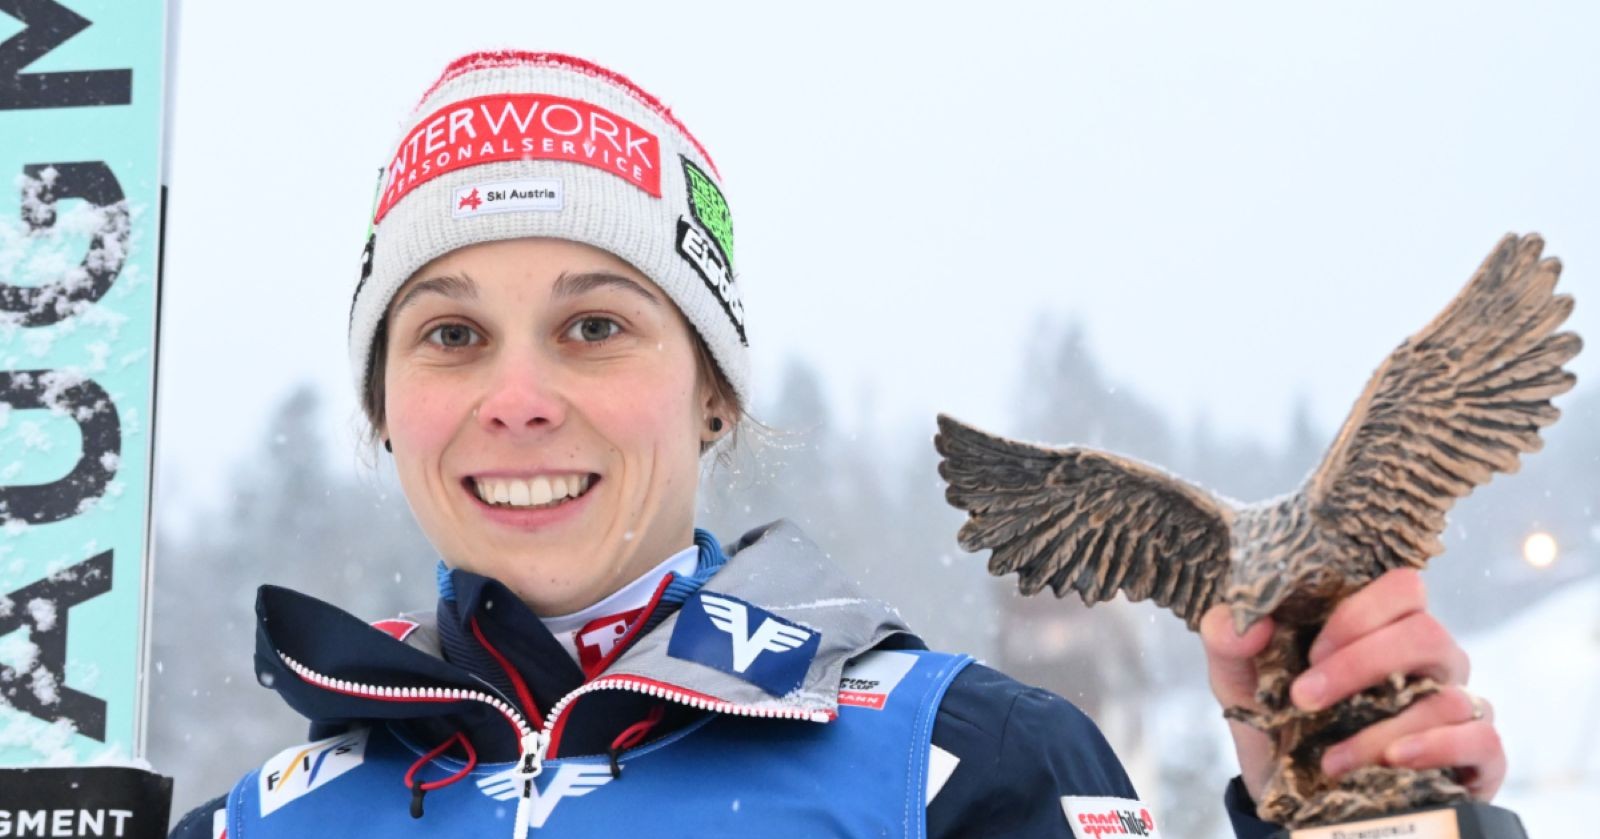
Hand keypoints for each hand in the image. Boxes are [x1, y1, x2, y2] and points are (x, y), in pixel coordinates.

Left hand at [1199, 569, 1505, 804]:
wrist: (1290, 794)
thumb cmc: (1276, 720)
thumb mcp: (1238, 679)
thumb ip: (1226, 638)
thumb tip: (1249, 622)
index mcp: (1383, 627)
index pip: (1403, 586)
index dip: (1359, 612)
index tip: (1310, 651)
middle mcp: (1429, 660)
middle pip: (1427, 634)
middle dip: (1361, 665)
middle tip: (1305, 699)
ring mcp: (1457, 705)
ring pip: (1448, 696)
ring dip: (1379, 728)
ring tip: (1330, 759)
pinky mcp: (1477, 756)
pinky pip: (1483, 739)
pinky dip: (1439, 748)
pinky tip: (1393, 762)